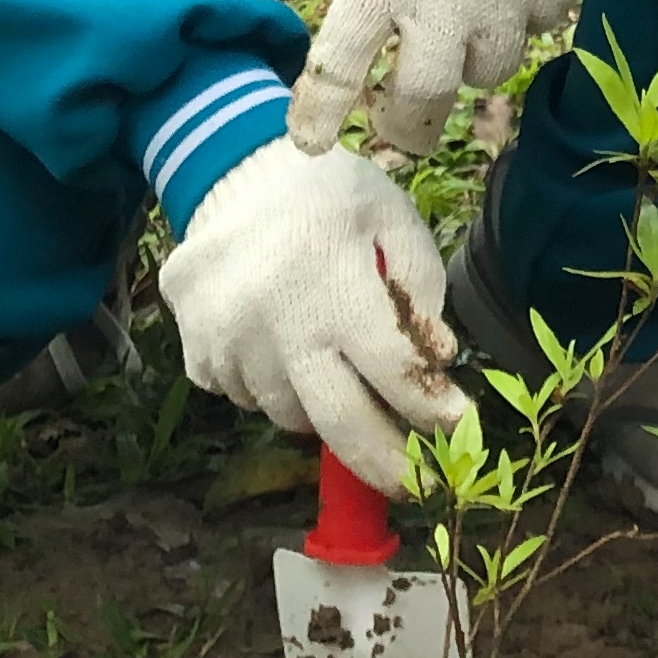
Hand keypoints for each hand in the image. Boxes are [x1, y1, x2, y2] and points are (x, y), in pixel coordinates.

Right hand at [154, 138, 466, 494]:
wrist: (232, 173)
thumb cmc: (328, 196)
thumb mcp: (391, 217)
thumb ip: (421, 286)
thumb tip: (438, 360)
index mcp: (333, 280)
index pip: (393, 369)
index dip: (433, 410)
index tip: (462, 431)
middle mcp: (275, 321)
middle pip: (337, 422)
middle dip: (385, 465)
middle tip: (418, 484)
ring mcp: (227, 344)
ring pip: (289, 415)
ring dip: (322, 408)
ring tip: (333, 362)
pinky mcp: (195, 355)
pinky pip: (247, 399)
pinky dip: (273, 387)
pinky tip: (282, 341)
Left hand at [290, 0, 615, 159]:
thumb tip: (363, 19)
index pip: (338, 65)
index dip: (319, 114)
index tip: (310, 142)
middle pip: (422, 99)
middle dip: (410, 124)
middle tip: (406, 126)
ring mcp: (508, 1)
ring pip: (489, 70)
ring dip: (476, 56)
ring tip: (475, 5)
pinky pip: (540, 27)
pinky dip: (528, 11)